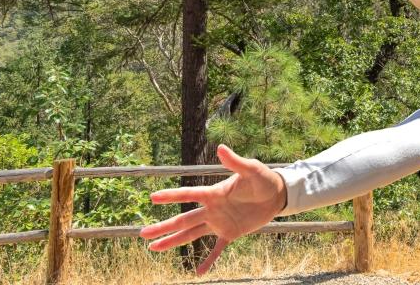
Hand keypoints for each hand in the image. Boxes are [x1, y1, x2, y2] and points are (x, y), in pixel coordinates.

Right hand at [140, 144, 287, 275]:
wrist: (276, 195)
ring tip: (154, 248)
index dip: (172, 196)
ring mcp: (219, 222)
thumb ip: (235, 162)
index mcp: (214, 193)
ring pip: (191, 234)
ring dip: (173, 241)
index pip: (189, 195)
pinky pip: (216, 248)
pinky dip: (208, 260)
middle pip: (183, 219)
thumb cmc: (263, 178)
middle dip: (163, 227)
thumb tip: (221, 147)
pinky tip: (198, 272)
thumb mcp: (251, 169)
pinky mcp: (231, 233)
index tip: (153, 198)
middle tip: (143, 233)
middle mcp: (212, 209)